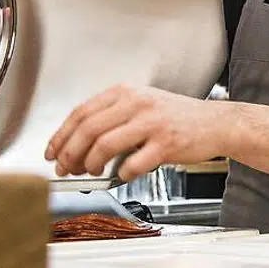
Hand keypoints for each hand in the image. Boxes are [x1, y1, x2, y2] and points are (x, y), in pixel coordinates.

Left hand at [46, 85, 222, 181]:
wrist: (216, 124)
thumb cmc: (177, 118)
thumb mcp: (142, 105)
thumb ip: (112, 118)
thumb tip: (77, 144)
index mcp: (126, 92)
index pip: (81, 112)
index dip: (60, 135)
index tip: (52, 152)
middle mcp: (137, 103)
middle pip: (88, 129)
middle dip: (69, 153)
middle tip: (65, 168)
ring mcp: (152, 122)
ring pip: (104, 145)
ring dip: (90, 165)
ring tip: (91, 172)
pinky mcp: (166, 143)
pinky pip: (132, 164)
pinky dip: (122, 174)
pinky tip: (123, 175)